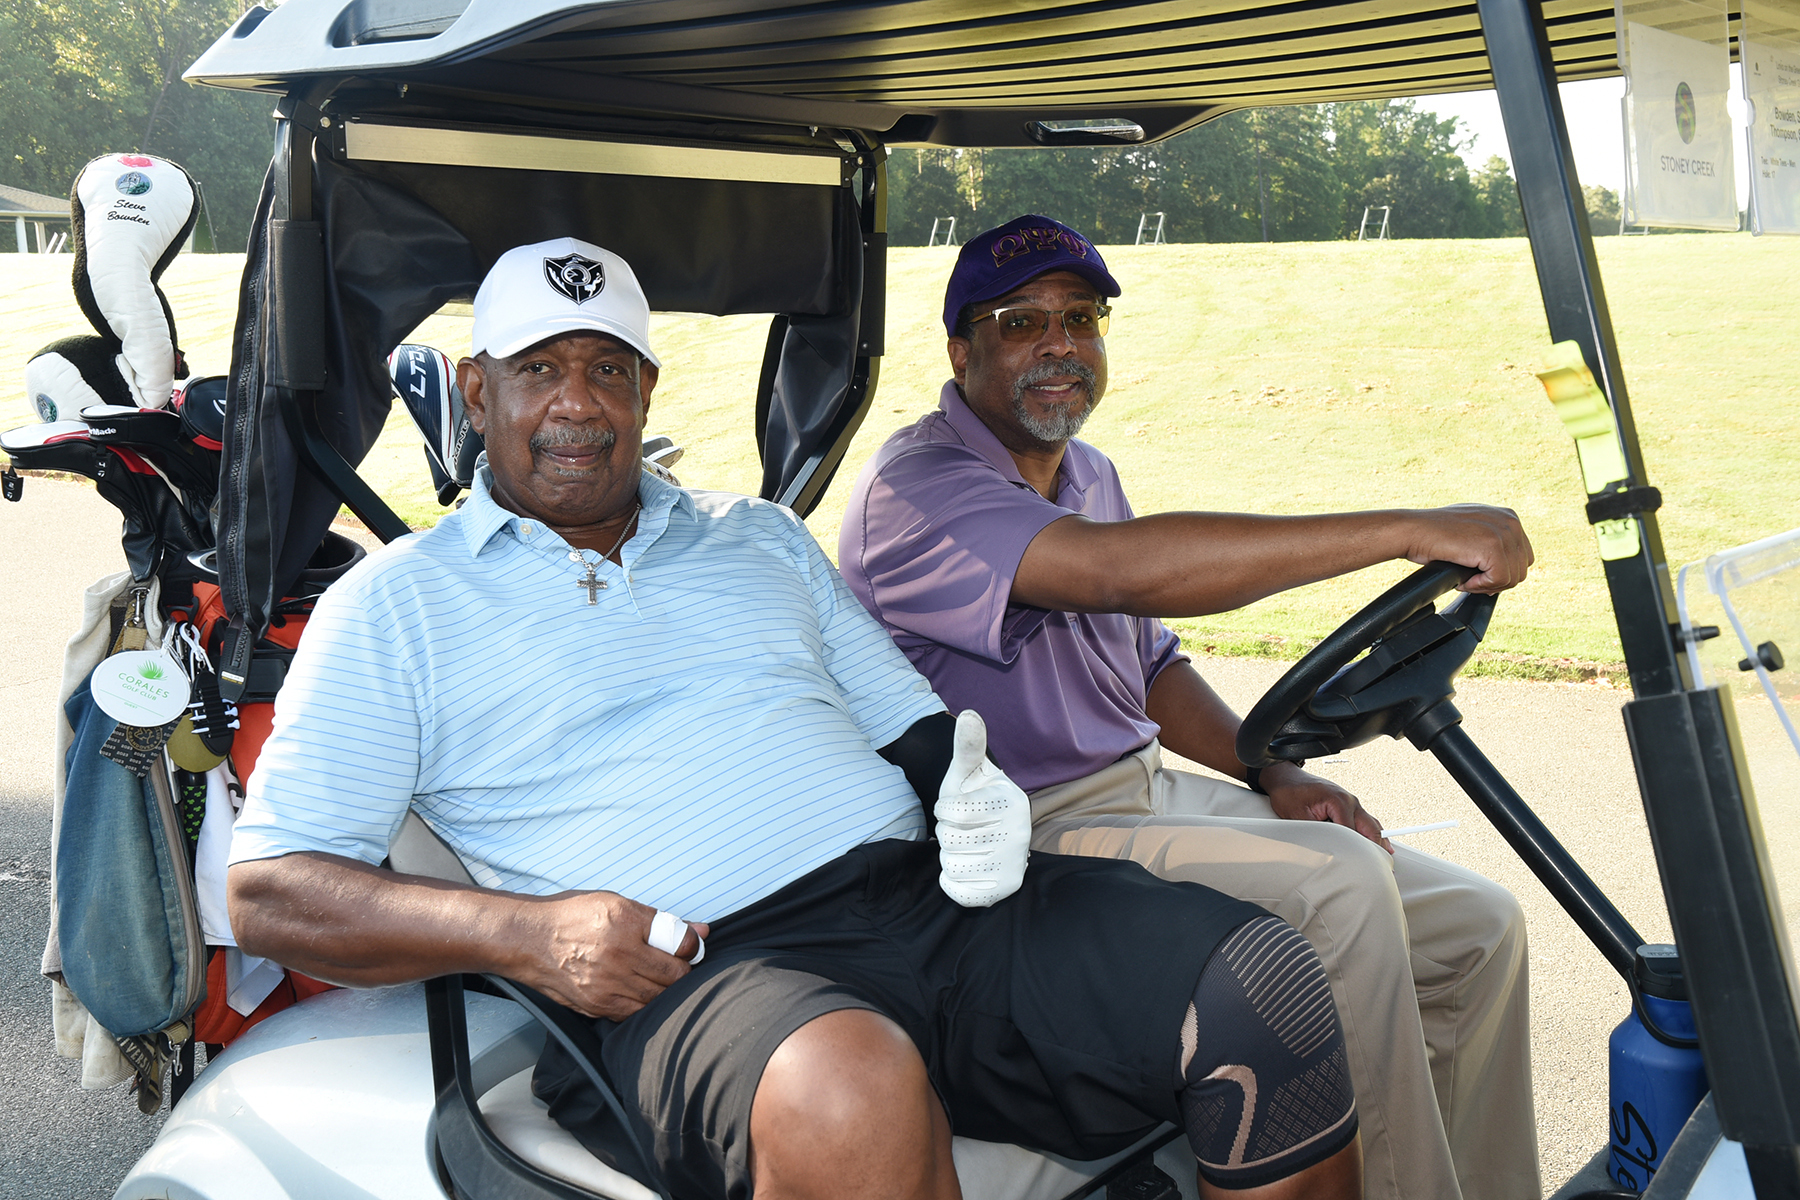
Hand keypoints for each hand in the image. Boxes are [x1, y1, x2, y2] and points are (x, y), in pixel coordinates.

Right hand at [515, 890, 710, 1020]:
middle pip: (674, 976)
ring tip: (659, 978)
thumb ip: (660, 921)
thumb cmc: (573, 917)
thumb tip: (700, 931)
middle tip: (679, 965)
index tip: (692, 947)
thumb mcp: (617, 904)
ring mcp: (607, 986)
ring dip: (666, 991)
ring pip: (658, 998)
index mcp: (626, 923)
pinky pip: (635, 1013)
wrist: (528, 940)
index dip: (693, 947)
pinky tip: (640, 991)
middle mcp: (618, 955)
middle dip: (683, 971)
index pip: (680, 944)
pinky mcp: (597, 1007)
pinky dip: (644, 1004)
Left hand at [935, 710, 1031, 906]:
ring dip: (949, 856)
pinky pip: (958, 891)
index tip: (957, 807)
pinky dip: (952, 882)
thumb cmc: (977, 800)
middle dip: (947, 833)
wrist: (998, 834)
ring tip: (967, 846)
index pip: (950, 811)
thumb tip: (967, 714)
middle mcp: (1019, 834)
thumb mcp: (969, 773)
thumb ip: (967, 746)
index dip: (945, 809)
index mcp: (1010, 801)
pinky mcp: (1004, 890)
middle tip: (964, 829)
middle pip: (949, 839)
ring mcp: (1014, 865)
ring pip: (951, 864)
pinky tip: (967, 868)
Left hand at [1260, 763, 1391, 853]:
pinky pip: (1365, 820)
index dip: (1358, 853)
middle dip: (1377, 848)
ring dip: (1378, 841)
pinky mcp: (1348, 804)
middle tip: (1384, 866)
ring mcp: (1351, 801)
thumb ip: (1317, 833)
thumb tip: (1328, 849)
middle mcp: (1350, 800)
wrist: (1285, 778)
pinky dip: (1373, 832)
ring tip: (1387, 858)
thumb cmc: (1290, 793)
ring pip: (1371, 824)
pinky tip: (1382, 843)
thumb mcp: (1299, 817)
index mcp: (1339, 802)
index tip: (1361, 867)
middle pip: (1370, 829)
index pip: (1353, 834)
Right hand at [1404, 504, 1534, 593]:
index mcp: (1508, 517)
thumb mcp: (1471, 529)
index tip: (1477, 575)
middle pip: (1521, 569)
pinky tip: (1463, 580)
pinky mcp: (1493, 547)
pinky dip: (1480, 587)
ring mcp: (1503, 533)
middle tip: (1471, 581)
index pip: (1522, 557)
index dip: (1501, 573)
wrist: (1412, 530)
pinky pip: (1500, 580)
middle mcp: (1510, 521)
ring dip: (1487, 586)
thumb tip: (1506, 566)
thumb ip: (1492, 539)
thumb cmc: (1434, 534)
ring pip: (1513, 578)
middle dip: (1496, 582)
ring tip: (1465, 580)